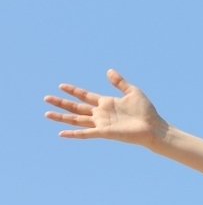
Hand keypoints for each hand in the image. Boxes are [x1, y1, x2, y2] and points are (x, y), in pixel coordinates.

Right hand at [44, 69, 165, 146]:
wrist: (153, 127)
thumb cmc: (146, 111)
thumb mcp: (132, 92)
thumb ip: (120, 82)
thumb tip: (109, 70)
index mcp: (106, 103)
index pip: (85, 96)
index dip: (73, 91)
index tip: (61, 85)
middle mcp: (101, 114)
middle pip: (76, 107)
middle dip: (61, 103)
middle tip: (46, 98)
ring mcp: (101, 123)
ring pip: (77, 120)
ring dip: (61, 117)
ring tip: (47, 113)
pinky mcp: (104, 132)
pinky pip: (85, 133)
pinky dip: (73, 134)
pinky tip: (61, 134)